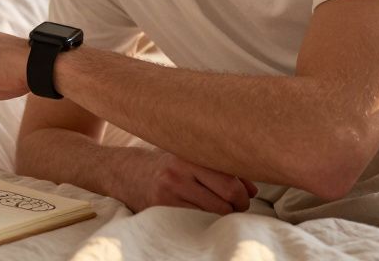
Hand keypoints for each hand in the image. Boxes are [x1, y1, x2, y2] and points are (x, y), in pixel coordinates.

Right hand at [117, 147, 257, 214]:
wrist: (126, 173)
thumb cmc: (167, 166)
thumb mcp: (191, 158)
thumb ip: (222, 169)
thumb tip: (252, 190)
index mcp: (189, 155)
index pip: (230, 180)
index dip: (243, 194)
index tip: (244, 198)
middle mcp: (178, 173)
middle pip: (226, 199)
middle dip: (238, 207)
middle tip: (237, 207)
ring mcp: (168, 194)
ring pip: (214, 214)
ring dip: (223, 217)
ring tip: (220, 212)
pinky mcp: (161, 210)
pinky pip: (195, 222)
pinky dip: (205, 223)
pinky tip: (204, 218)